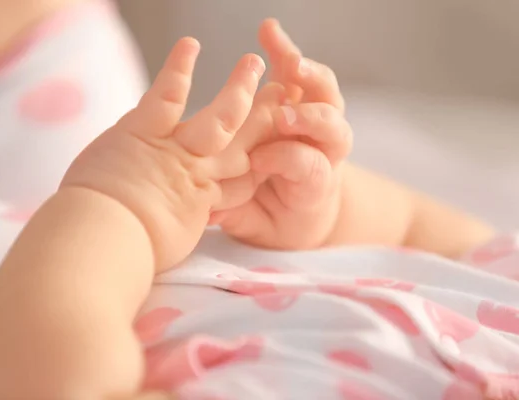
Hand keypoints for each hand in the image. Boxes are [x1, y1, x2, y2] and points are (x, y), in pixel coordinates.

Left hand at [61, 37, 264, 271]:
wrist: (106, 244)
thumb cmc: (132, 252)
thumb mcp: (169, 242)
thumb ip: (182, 222)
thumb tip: (182, 220)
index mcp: (205, 201)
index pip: (245, 177)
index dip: (265, 158)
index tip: (279, 142)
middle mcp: (200, 175)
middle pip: (246, 144)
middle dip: (267, 120)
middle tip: (285, 95)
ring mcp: (177, 151)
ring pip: (221, 117)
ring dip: (239, 88)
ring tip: (254, 62)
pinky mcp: (146, 132)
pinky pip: (169, 95)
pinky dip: (179, 69)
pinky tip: (190, 45)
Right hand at [210, 19, 352, 249]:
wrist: (308, 211)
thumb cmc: (279, 221)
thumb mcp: (260, 229)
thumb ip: (238, 216)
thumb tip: (208, 210)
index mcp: (314, 186)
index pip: (307, 165)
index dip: (285, 159)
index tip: (257, 161)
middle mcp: (325, 153)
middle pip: (332, 128)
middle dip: (310, 118)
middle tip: (283, 115)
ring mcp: (319, 127)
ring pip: (325, 96)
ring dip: (305, 73)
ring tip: (279, 52)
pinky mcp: (308, 105)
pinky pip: (304, 76)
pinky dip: (288, 53)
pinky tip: (268, 31)